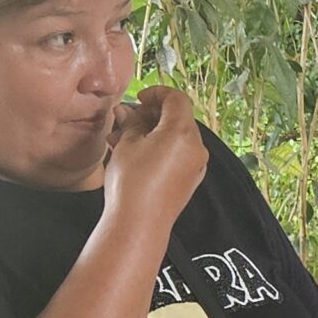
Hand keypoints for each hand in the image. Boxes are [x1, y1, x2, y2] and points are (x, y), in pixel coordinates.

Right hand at [104, 84, 208, 226]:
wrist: (139, 224)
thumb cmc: (131, 182)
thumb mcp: (127, 144)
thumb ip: (132, 123)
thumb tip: (128, 111)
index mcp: (183, 133)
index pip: (177, 99)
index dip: (157, 93)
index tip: (139, 98)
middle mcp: (196, 147)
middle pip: (178, 118)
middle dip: (151, 115)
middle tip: (126, 119)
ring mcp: (196, 165)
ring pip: (175, 137)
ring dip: (151, 132)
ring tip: (121, 138)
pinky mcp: (190, 179)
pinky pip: (177, 154)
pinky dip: (158, 147)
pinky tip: (134, 153)